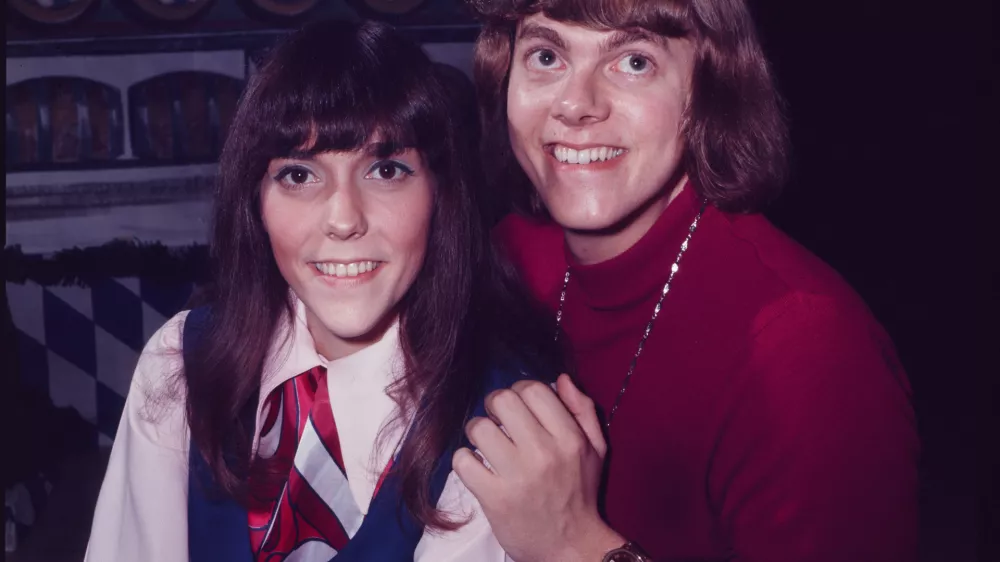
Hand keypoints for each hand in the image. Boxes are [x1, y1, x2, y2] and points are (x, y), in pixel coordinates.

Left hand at [453, 374, 623, 561]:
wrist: (571, 548)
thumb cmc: (580, 495)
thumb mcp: (595, 450)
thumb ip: (582, 410)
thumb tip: (561, 379)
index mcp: (569, 438)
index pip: (533, 389)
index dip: (519, 391)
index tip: (517, 407)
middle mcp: (544, 453)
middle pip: (501, 401)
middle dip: (494, 406)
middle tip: (497, 421)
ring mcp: (518, 477)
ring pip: (478, 428)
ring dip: (478, 433)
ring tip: (487, 446)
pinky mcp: (494, 498)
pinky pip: (463, 460)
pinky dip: (464, 461)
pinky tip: (478, 468)